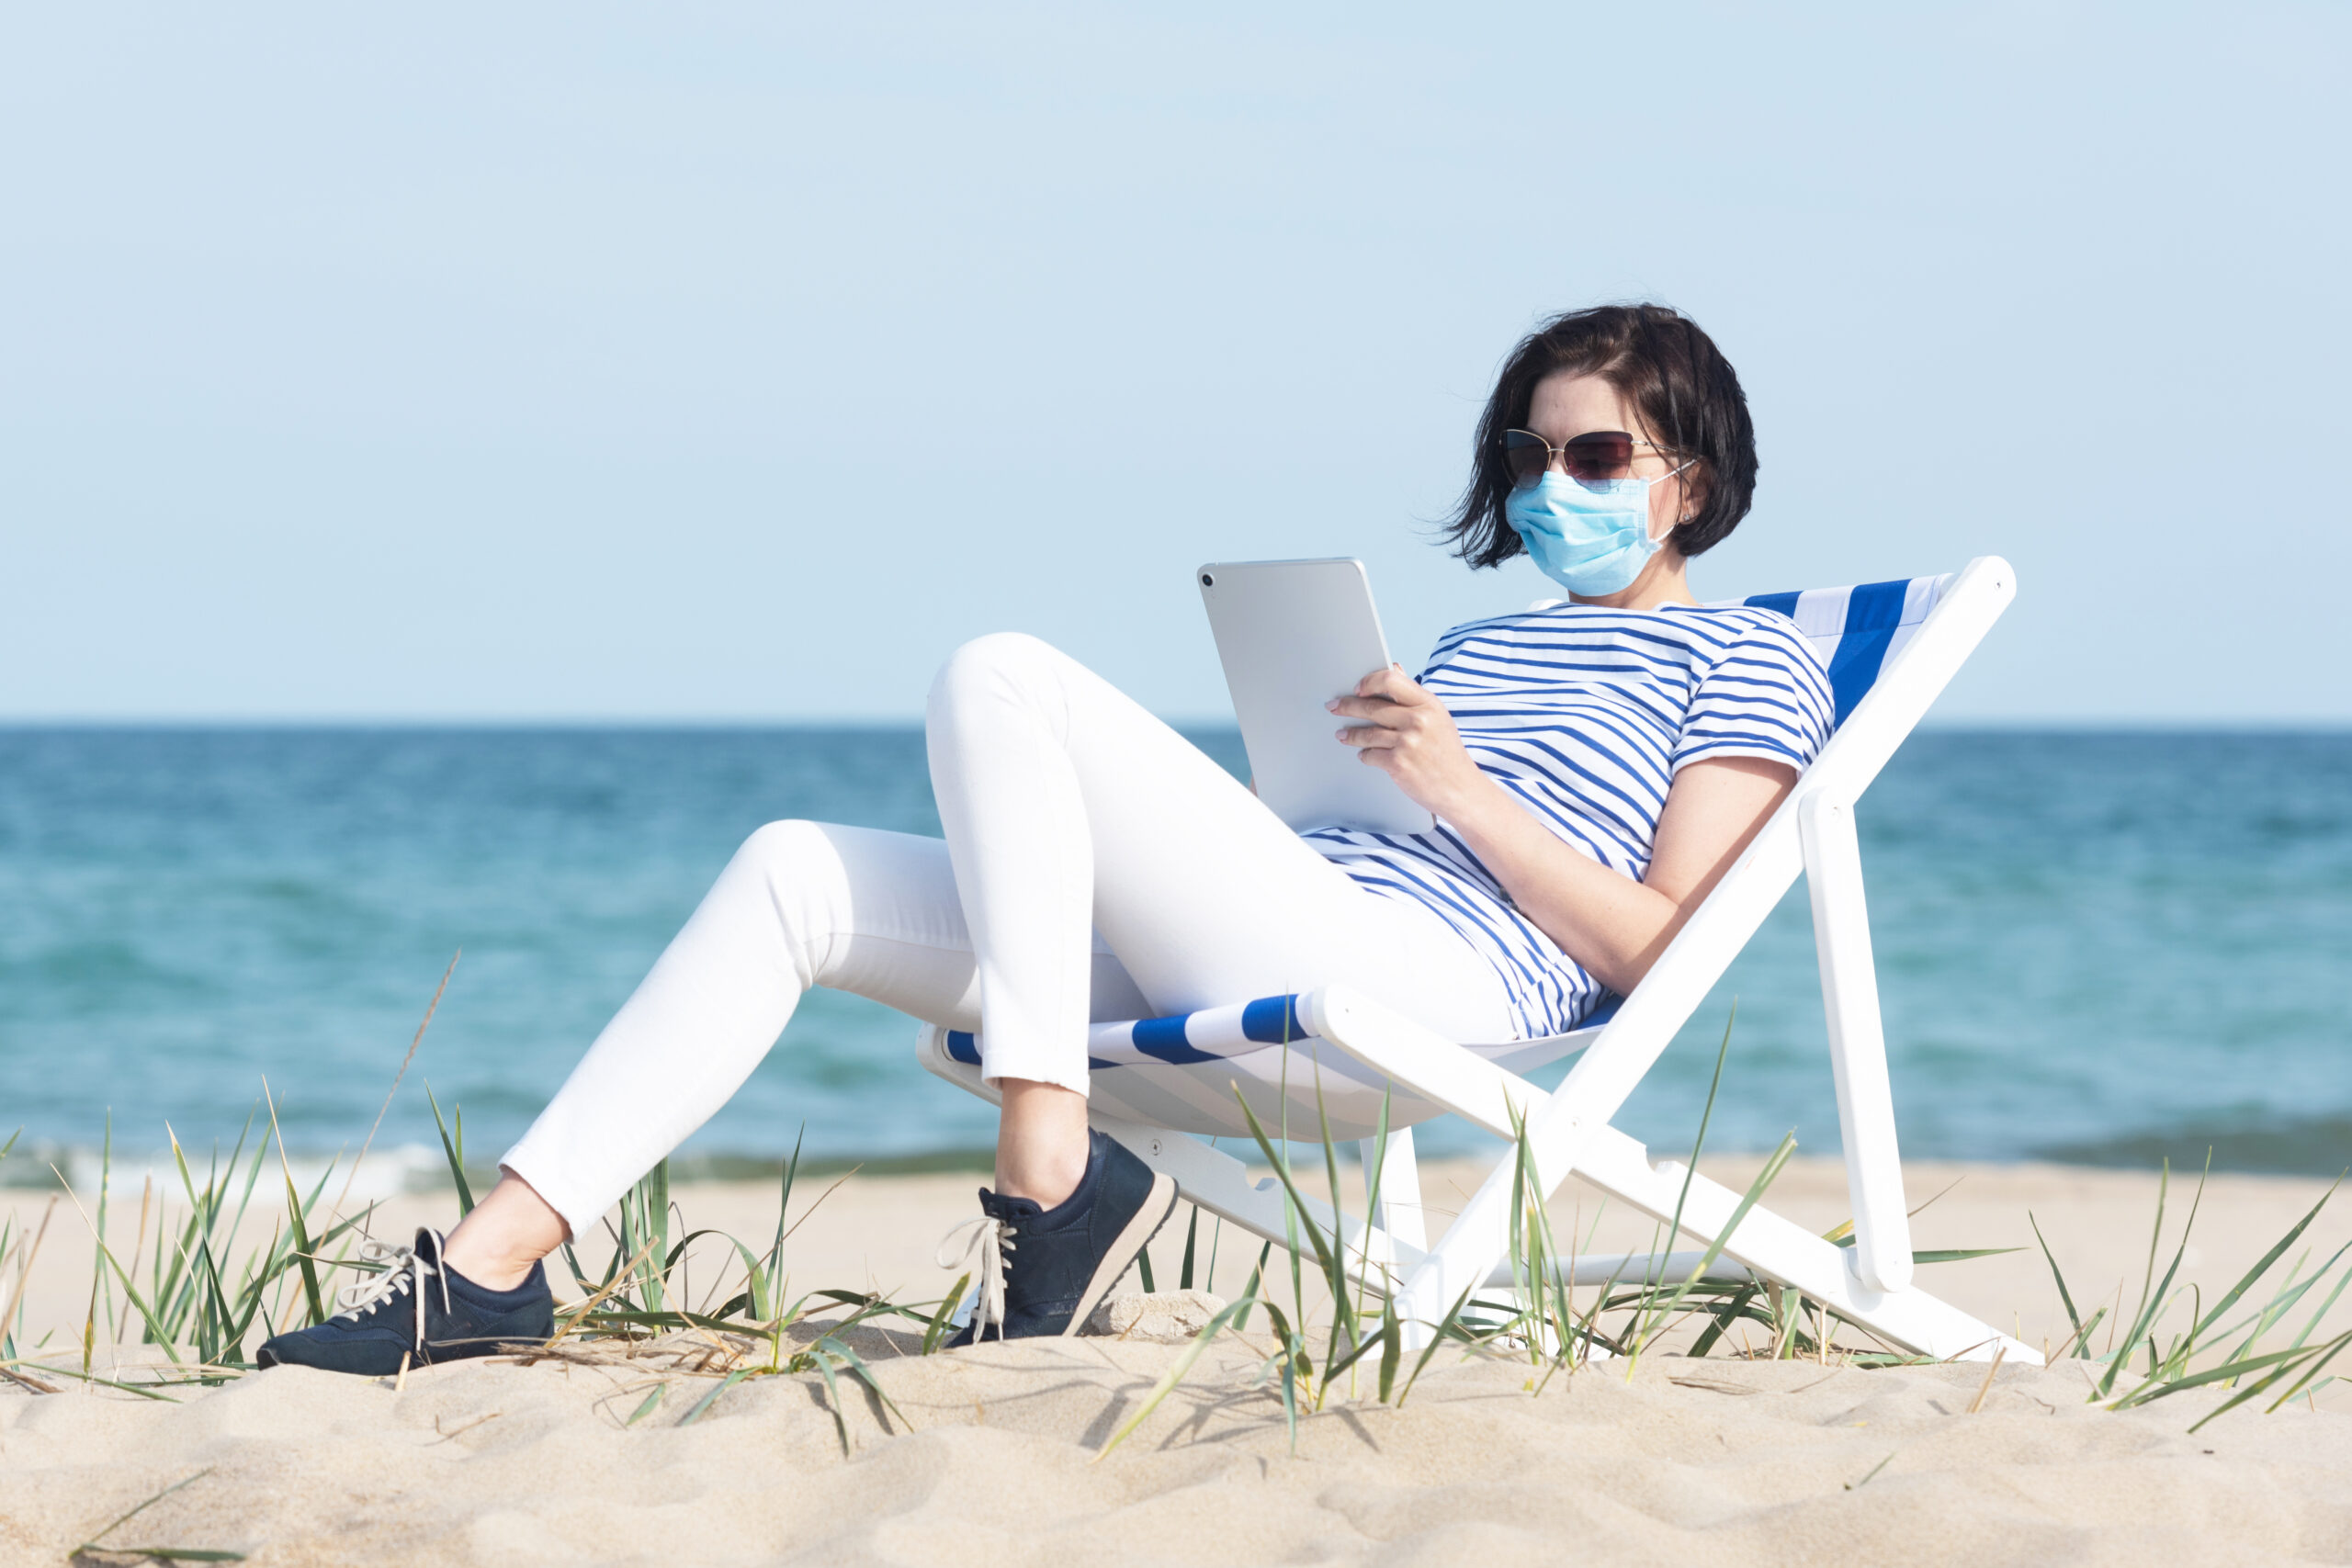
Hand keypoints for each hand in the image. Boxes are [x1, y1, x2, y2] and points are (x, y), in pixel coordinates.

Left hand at [1329, 665, 1487, 818]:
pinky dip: (1364, 754)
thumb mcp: (1438, 718)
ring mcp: (1408, 742)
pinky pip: (1370, 754)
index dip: (1369, 682)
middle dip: (1348, 706)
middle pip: (1372, 706)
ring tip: (1342, 734)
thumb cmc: (1447, 753)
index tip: (1357, 688)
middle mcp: (1419, 720)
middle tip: (1334, 706)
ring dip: (1351, 733)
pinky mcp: (1399, 764)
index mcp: (1429, 704)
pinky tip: (1363, 754)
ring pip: (1367, 732)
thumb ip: (1413, 695)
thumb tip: (1394, 668)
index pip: (1391, 680)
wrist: (1461, 789)